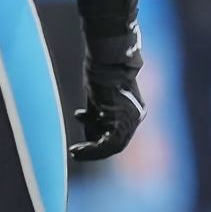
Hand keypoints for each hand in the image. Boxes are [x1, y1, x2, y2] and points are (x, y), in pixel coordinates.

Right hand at [69, 25, 145, 160]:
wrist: (108, 59)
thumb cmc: (101, 70)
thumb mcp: (97, 94)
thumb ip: (95, 110)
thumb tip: (83, 120)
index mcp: (133, 110)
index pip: (118, 133)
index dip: (99, 141)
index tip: (81, 144)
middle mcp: (135, 117)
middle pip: (117, 142)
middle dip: (95, 150)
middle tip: (76, 152)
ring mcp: (131, 120)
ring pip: (113, 146)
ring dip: (92, 152)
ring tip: (75, 152)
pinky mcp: (121, 121)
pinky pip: (108, 144)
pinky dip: (92, 150)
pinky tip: (77, 149)